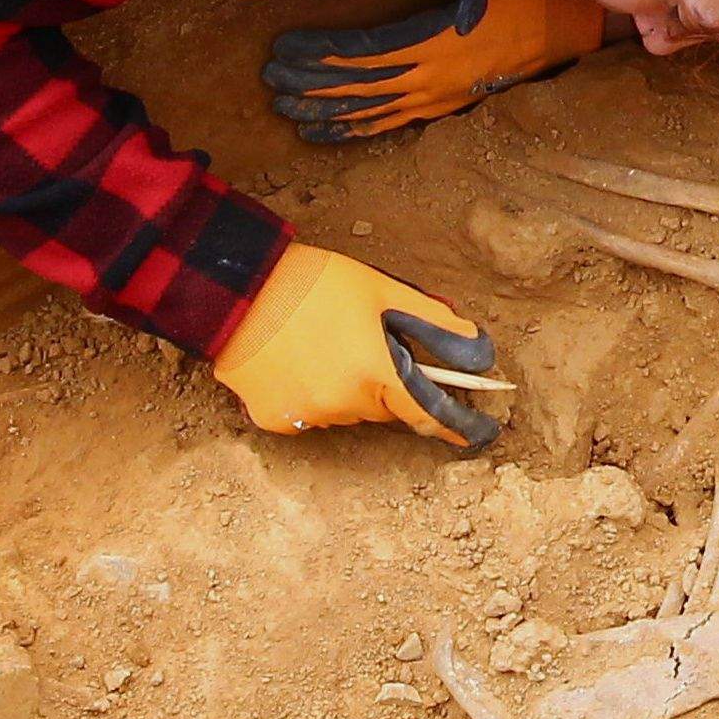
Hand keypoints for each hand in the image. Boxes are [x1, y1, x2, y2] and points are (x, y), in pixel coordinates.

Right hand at [212, 243, 502, 446]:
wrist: (236, 289)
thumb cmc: (315, 283)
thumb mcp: (385, 292)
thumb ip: (437, 325)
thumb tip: (480, 352)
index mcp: (376, 373)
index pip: (430, 414)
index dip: (460, 426)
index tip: (482, 435)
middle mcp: (344, 405)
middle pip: (386, 406)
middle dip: (388, 381)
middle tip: (367, 341)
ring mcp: (306, 416)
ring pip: (348, 411)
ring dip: (350, 388)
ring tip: (325, 344)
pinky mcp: (273, 420)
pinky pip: (310, 413)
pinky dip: (312, 393)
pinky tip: (296, 361)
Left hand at [263, 0, 610, 143]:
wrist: (571, 26)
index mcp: (434, 41)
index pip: (362, 52)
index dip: (319, 53)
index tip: (283, 48)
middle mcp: (431, 76)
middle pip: (357, 86)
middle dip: (309, 85)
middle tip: (269, 82)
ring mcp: (439, 97)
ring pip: (370, 111)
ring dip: (326, 112)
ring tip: (287, 113)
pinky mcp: (448, 107)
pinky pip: (393, 124)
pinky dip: (357, 129)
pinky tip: (328, 132)